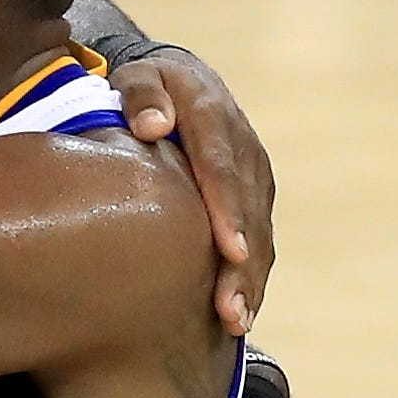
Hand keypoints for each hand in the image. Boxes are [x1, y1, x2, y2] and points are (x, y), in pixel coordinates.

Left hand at [111, 48, 274, 333]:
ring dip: (251, 280)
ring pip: (259, 232)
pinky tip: (239, 313)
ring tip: (236, 321)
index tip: (231, 251)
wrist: (178, 77)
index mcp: (213, 118)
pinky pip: (258, 238)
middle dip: (243, 266)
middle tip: (230, 310)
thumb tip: (153, 125)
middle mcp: (243, 150)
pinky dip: (252, 276)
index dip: (228, 210)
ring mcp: (253, 175)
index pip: (222, 168)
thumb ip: (141, 95)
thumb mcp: (137, 76)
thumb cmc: (146, 85)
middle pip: (247, 212)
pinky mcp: (253, 195)